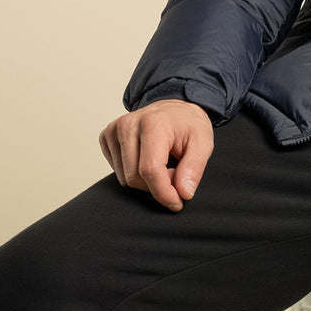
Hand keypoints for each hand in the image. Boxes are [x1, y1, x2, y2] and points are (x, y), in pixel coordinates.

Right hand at [99, 99, 213, 211]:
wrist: (175, 108)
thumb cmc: (188, 125)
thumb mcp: (203, 143)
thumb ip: (194, 169)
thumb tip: (183, 193)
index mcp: (153, 124)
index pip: (150, 170)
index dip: (164, 193)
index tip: (177, 203)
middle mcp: (128, 125)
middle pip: (135, 178)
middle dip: (157, 185)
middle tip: (174, 173)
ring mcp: (114, 130)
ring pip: (125, 178)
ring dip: (146, 180)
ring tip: (163, 164)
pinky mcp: (107, 137)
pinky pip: (117, 171)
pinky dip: (134, 172)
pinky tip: (146, 159)